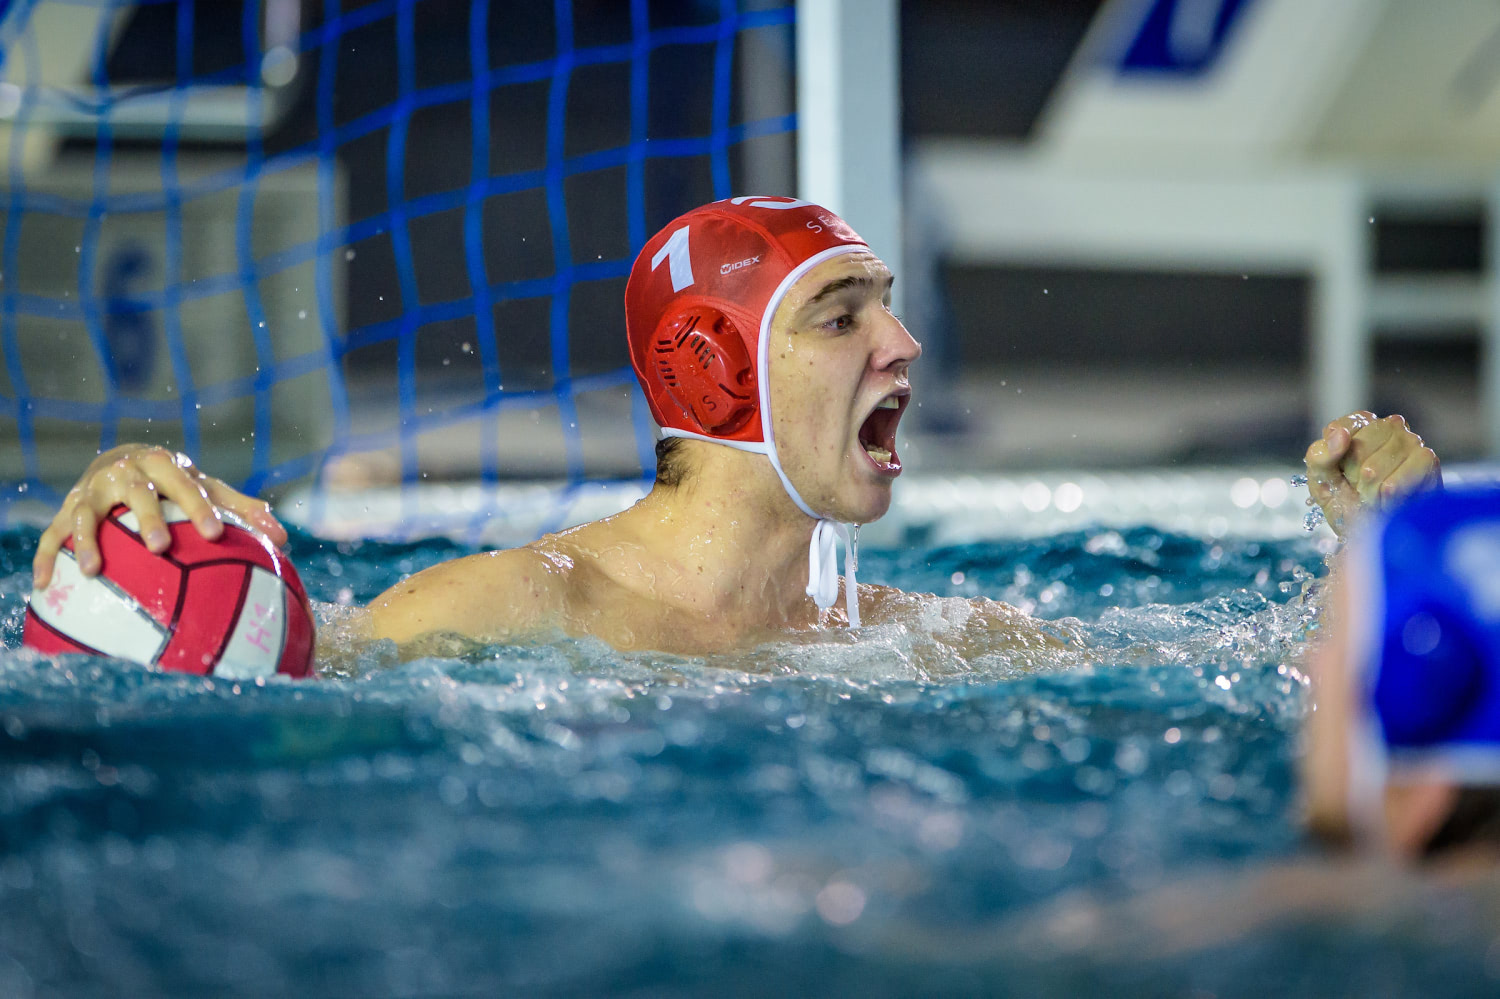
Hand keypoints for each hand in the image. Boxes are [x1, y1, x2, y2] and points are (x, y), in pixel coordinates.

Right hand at [32, 445, 287, 587]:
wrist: (123, 459)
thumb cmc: (177, 483)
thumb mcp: (207, 489)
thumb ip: (243, 511)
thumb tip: (285, 539)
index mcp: (165, 466)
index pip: (186, 485)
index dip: (199, 508)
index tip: (215, 534)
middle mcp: (126, 474)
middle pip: (137, 494)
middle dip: (147, 518)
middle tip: (160, 547)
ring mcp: (93, 491)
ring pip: (87, 514)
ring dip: (87, 540)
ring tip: (92, 569)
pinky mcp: (68, 509)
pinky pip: (52, 535)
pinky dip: (46, 558)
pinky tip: (46, 586)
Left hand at [1304, 412, 1439, 537]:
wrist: (1373, 533)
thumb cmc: (1345, 501)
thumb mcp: (1320, 479)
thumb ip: (1321, 455)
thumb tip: (1341, 435)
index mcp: (1359, 425)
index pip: (1340, 428)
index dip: (1335, 457)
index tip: (1340, 471)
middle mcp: (1389, 427)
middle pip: (1358, 448)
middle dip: (1352, 477)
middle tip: (1359, 488)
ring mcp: (1411, 441)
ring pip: (1374, 468)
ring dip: (1369, 493)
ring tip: (1375, 497)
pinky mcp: (1428, 460)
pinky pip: (1395, 482)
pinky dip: (1386, 500)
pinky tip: (1389, 501)